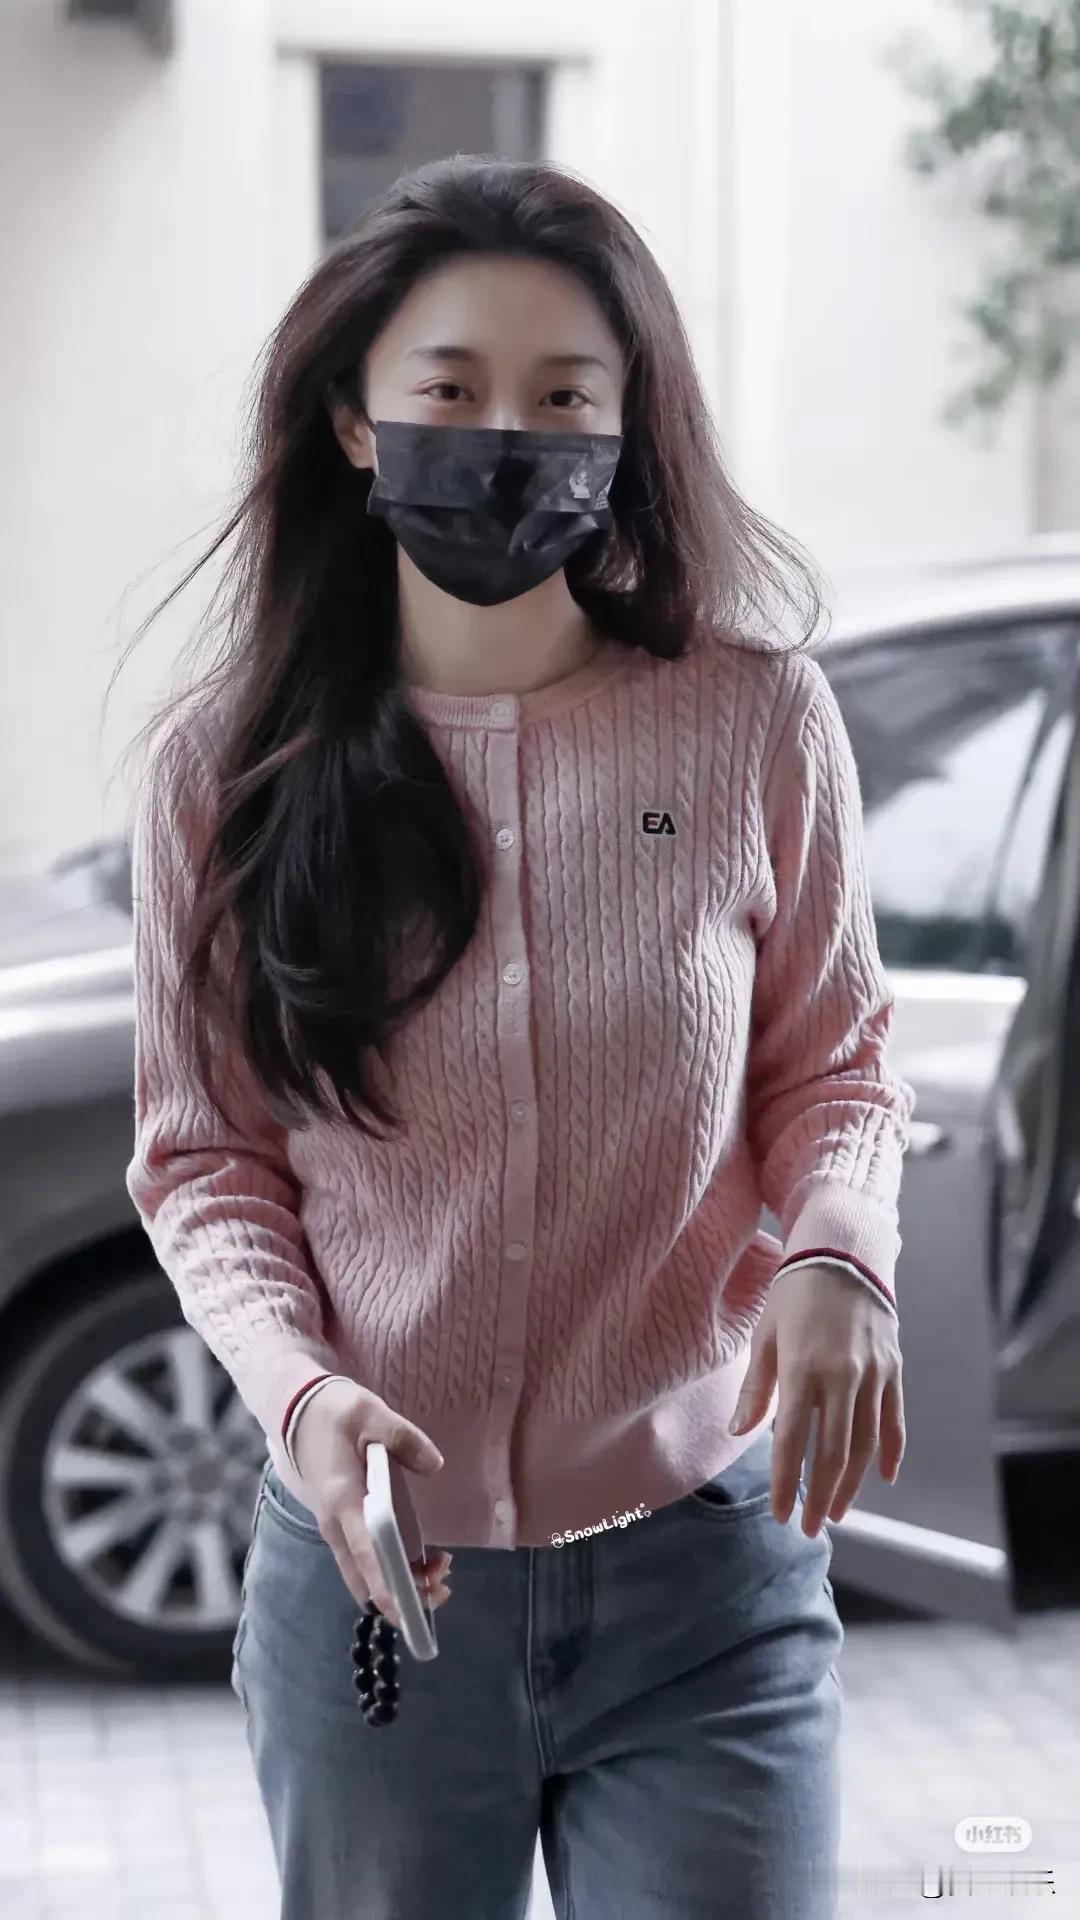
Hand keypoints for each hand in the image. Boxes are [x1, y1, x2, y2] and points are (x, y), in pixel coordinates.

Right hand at [291, 1379, 452, 1626]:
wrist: (294, 1409)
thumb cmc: (332, 1412)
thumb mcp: (368, 1411)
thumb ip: (403, 1437)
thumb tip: (435, 1464)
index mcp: (343, 1500)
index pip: (367, 1555)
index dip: (390, 1587)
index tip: (414, 1612)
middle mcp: (336, 1524)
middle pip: (366, 1579)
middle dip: (404, 1594)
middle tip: (444, 1584)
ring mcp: (336, 1528)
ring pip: (365, 1574)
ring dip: (401, 1583)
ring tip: (441, 1568)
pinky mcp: (341, 1524)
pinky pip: (364, 1561)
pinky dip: (391, 1569)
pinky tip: (421, 1557)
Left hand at [728, 1263, 904, 1535]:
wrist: (843, 1253)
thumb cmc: (794, 1294)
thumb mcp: (765, 1335)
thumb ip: (756, 1388)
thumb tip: (740, 1432)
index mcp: (802, 1370)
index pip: (791, 1441)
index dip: (785, 1483)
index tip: (780, 1514)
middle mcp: (842, 1377)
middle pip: (833, 1453)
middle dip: (821, 1495)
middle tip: (811, 1527)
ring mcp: (873, 1375)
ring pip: (866, 1444)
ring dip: (852, 1483)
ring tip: (839, 1511)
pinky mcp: (893, 1369)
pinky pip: (894, 1419)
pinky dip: (891, 1451)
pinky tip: (882, 1477)